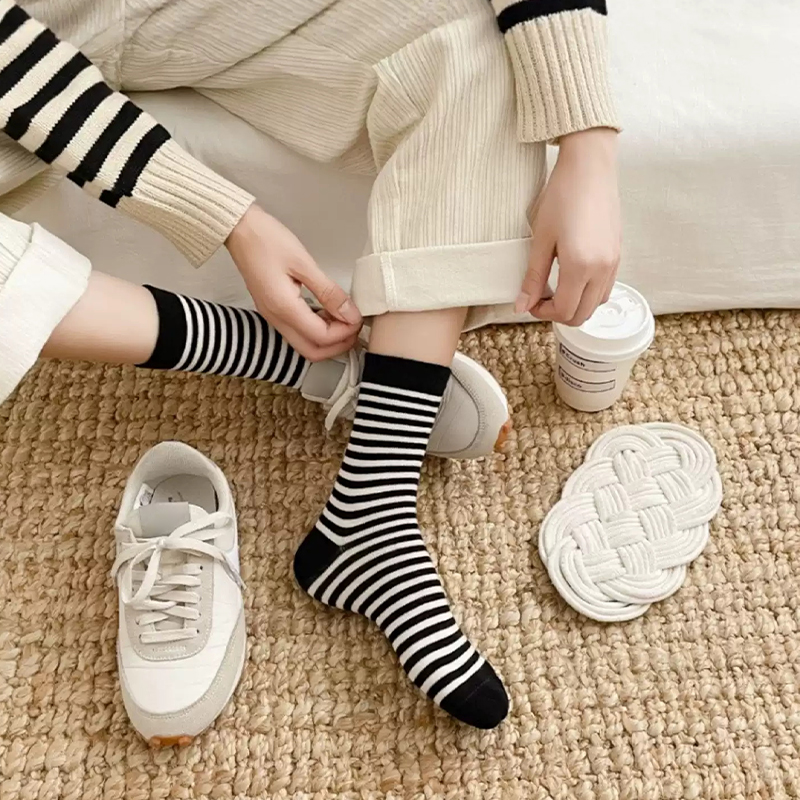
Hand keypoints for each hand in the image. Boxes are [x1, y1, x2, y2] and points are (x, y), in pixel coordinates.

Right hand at [226, 205, 361, 360]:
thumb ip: (329, 292)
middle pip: (312, 352)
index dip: (345, 332)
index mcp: (283, 308)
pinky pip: (298, 332)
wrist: (239, 229)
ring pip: (305, 345)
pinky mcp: (273, 310)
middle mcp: (276, 318)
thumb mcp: (304, 263)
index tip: (359, 317)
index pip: (321, 337)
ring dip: (328, 339)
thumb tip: (350, 314)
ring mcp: (272, 317)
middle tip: (355, 326)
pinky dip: (317, 330)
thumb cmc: (267, 240)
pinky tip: (328, 313)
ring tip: (345, 319)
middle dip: (338, 345)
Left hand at [515, 128, 620, 326]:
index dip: (543, 313)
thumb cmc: (562, 196)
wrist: (590, 167)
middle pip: (582, 314)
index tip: (530, 302)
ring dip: (575, 304)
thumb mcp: (540, 239)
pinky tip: (571, 277)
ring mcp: (613, 262)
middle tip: (539, 298)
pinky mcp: (617, 254)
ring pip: (596, 304)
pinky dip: (588, 293)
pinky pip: (605, 287)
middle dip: (558, 313)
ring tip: (555, 287)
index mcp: (581, 267)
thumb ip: (532, 277)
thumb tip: (522, 305)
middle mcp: (602, 269)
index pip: (564, 310)